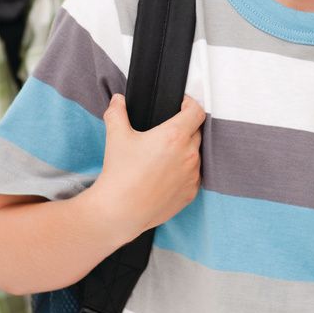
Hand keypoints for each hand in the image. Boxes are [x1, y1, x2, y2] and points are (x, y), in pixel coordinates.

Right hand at [91, 93, 204, 236]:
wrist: (120, 211)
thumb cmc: (120, 175)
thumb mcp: (116, 136)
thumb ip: (117, 113)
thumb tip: (118, 100)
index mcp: (175, 136)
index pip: (197, 111)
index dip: (190, 104)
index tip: (181, 105)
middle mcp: (189, 154)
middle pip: (197, 132)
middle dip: (185, 128)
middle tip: (166, 132)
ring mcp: (192, 175)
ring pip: (196, 155)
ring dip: (186, 151)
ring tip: (164, 155)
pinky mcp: (191, 193)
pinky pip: (194, 176)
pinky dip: (184, 171)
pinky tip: (166, 175)